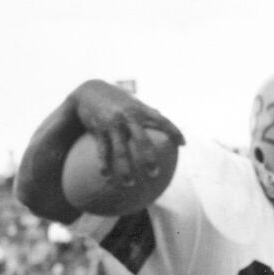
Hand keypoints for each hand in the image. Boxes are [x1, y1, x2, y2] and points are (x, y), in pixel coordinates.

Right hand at [71, 79, 185, 186]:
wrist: (90, 89)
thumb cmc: (118, 99)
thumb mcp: (134, 103)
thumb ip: (149, 112)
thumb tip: (165, 120)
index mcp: (140, 110)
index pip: (161, 120)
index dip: (173, 130)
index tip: (183, 144)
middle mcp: (127, 117)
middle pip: (141, 140)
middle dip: (148, 157)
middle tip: (155, 174)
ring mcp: (113, 124)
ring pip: (120, 150)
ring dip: (124, 168)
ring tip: (130, 184)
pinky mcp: (99, 129)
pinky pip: (102, 150)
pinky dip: (104, 164)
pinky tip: (106, 176)